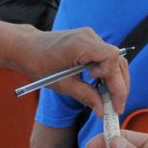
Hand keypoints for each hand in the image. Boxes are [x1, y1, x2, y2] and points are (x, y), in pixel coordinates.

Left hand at [13, 28, 128, 115]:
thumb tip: (102, 110)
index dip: (115, 80)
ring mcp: (91, 37)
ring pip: (115, 59)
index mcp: (80, 44)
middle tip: (117, 107)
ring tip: (111, 100)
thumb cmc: (38, 63)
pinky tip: (103, 87)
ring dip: (116, 80)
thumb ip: (85, 96)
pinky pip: (107, 57)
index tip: (111, 99)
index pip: (110, 58)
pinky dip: (108, 73)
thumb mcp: (61, 85)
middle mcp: (89, 37)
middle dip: (120, 85)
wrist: (27, 47)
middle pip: (117, 60)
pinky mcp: (90, 41)